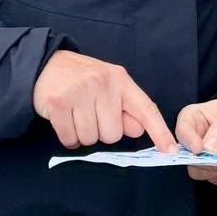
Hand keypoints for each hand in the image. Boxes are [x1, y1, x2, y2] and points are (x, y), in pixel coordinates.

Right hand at [32, 50, 175, 152]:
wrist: (46, 65)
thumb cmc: (82, 79)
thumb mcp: (108, 87)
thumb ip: (124, 108)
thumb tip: (138, 129)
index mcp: (120, 79)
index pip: (145, 108)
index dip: (159, 130)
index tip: (171, 150)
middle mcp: (102, 83)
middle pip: (113, 134)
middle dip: (102, 130)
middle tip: (90, 112)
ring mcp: (80, 92)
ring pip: (91, 139)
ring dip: (83, 134)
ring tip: (76, 113)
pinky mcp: (59, 104)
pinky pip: (71, 140)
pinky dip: (68, 136)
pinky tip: (64, 118)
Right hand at [175, 95, 216, 184]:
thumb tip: (207, 147)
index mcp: (195, 118)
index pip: (182, 130)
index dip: (188, 141)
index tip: (199, 149)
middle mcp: (196, 138)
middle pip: (186, 157)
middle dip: (202, 161)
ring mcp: (205, 156)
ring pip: (197, 171)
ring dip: (214, 171)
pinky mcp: (215, 170)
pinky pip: (214, 179)